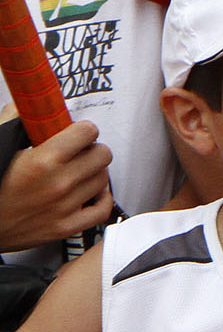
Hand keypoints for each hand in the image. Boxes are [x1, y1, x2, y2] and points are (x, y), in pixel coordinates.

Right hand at [0, 122, 110, 249]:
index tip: (75, 133)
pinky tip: (90, 193)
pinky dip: (101, 199)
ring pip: (103, 179)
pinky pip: (102, 210)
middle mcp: (58, 184)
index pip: (87, 132)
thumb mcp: (0, 146)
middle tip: (78, 152)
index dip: (82, 129)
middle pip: (102, 154)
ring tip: (78, 172)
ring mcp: (63, 208)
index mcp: (43, 161)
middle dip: (91, 149)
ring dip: (94, 173)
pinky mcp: (63, 228)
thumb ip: (16, 120)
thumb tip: (29, 103)